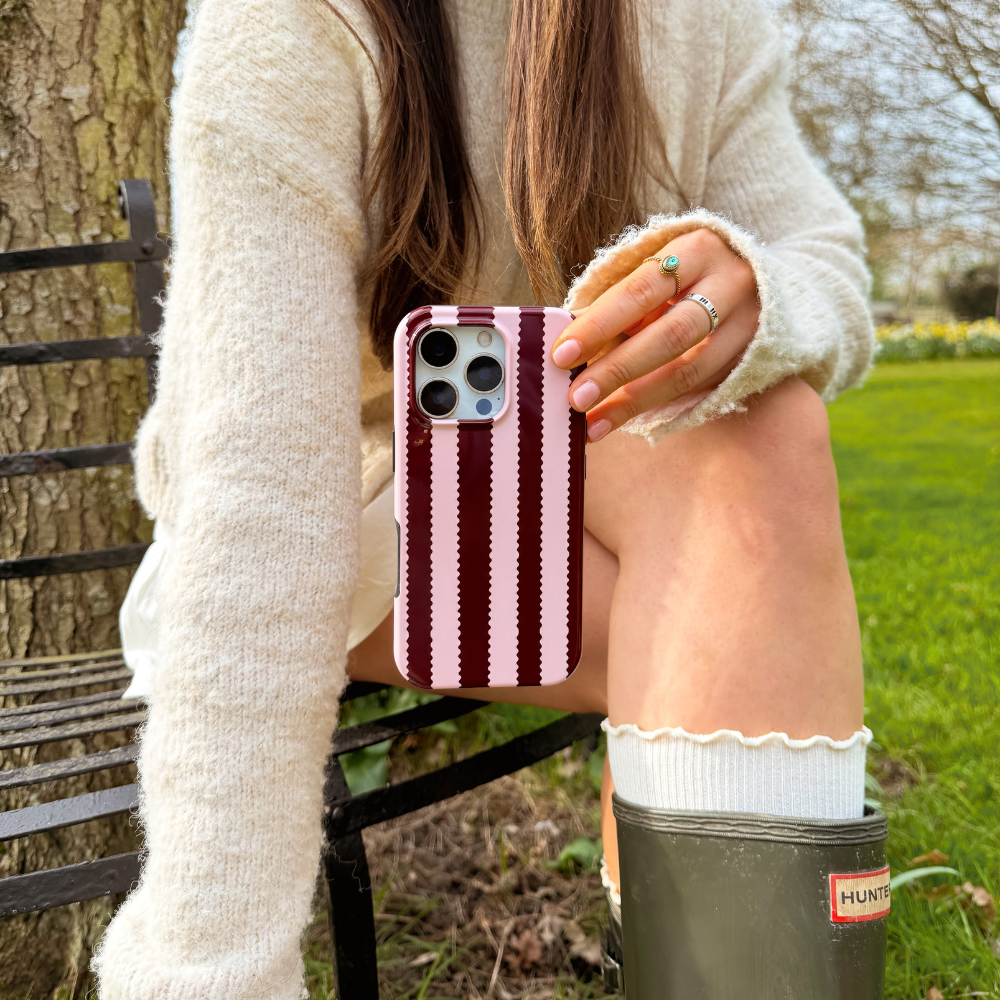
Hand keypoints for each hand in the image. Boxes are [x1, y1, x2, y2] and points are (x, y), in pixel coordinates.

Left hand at [551, 228, 759, 441]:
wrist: (753, 279)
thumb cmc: (684, 275)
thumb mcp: (654, 274)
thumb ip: (614, 305)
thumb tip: (565, 346)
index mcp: (696, 251)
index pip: (641, 290)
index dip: (600, 324)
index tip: (562, 354)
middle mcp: (729, 285)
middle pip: (671, 335)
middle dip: (618, 370)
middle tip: (577, 397)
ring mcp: (745, 326)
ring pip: (688, 372)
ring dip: (633, 401)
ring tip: (592, 423)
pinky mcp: (748, 360)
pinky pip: (695, 390)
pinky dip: (652, 406)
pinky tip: (617, 420)